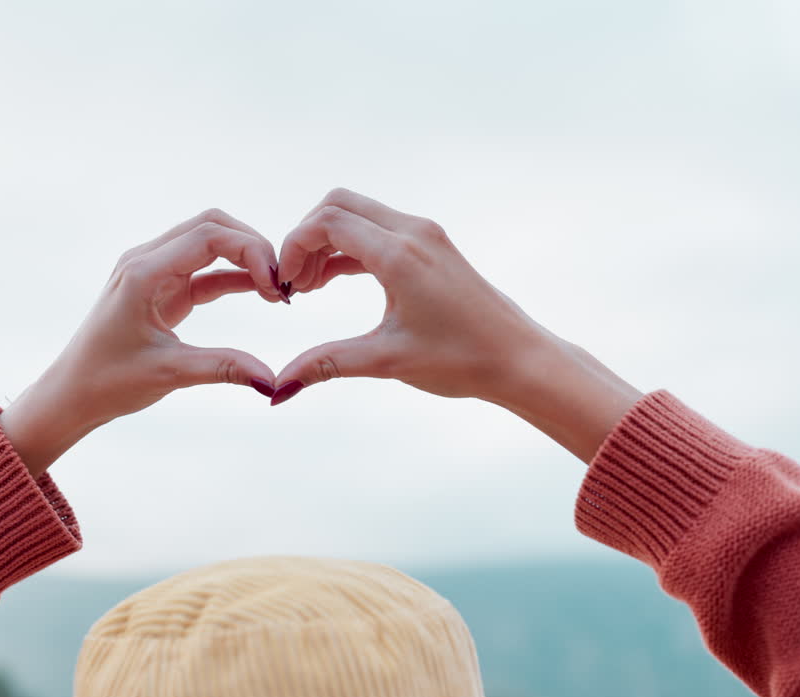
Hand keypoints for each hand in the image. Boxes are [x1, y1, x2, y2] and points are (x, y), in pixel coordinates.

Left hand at [1, 209, 282, 475]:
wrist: (72, 393)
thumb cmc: (107, 381)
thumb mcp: (168, 374)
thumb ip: (222, 368)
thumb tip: (271, 380)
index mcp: (143, 272)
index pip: (208, 236)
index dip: (251, 251)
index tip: (277, 285)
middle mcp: (146, 260)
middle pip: (211, 226)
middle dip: (252, 246)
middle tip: (282, 282)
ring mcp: (153, 271)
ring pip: (209, 241)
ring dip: (245, 257)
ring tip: (276, 290)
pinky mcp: (161, 287)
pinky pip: (204, 270)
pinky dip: (233, 276)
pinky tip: (262, 293)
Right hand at [272, 188, 546, 401]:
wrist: (520, 359)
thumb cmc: (462, 360)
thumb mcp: (387, 361)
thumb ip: (327, 364)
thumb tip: (279, 388)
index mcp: (400, 255)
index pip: (328, 222)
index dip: (294, 247)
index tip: (285, 286)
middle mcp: (413, 233)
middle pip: (338, 205)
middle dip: (306, 239)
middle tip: (295, 284)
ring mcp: (425, 236)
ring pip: (357, 214)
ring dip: (326, 243)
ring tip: (309, 287)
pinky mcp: (431, 246)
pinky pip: (377, 231)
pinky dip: (349, 248)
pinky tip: (333, 281)